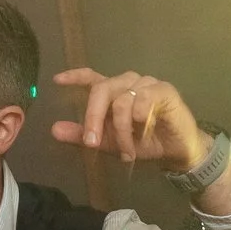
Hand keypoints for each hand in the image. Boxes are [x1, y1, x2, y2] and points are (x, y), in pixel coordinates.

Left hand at [51, 68, 209, 173]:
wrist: (176, 153)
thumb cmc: (144, 143)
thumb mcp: (109, 143)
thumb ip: (83, 136)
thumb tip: (54, 130)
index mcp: (114, 92)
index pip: (92, 77)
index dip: (75, 76)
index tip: (56, 80)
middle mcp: (128, 83)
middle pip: (102, 89)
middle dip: (93, 117)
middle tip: (92, 143)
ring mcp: (147, 84)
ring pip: (122, 100)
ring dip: (122, 131)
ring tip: (128, 153)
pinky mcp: (164, 90)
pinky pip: (144, 99)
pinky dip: (140, 120)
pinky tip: (145, 132)